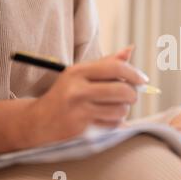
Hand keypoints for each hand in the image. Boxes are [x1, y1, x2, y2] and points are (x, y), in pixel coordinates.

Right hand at [24, 46, 147, 146]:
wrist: (38, 121)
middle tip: (130, 96)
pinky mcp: (82, 130)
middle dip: (132, 94)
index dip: (134, 73)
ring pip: (121, 109)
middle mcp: (77, 90)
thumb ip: (107, 63)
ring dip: (123, 110)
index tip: (143, 80)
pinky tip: (104, 118)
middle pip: (122, 90)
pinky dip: (114, 122)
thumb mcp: (81, 74)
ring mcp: (79, 111)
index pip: (115, 68)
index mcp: (78, 72)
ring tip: (113, 107)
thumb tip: (130, 49)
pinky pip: (113, 125)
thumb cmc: (66, 93)